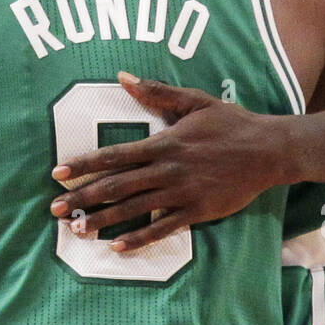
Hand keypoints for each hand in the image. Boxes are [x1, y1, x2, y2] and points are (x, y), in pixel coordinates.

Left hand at [49, 73, 298, 249]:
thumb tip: (122, 76)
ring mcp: (182, 193)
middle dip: (83, 198)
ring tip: (77, 230)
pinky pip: (163, 228)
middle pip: (117, 186)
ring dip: (103, 221)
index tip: (59, 173)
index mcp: (164, 143)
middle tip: (55, 208)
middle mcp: (168, 170)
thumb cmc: (230, 123)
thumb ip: (156, 92)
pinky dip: (139, 239)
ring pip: (135, 210)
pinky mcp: (198, 212)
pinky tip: (117, 248)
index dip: (85, 165)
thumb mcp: (194, 100)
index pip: (115, 155)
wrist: (269, 150)